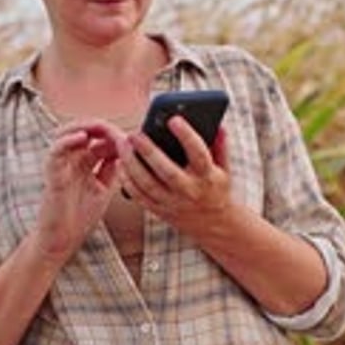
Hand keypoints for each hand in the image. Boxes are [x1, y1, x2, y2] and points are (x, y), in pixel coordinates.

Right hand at [33, 120, 124, 263]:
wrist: (62, 241)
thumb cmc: (79, 218)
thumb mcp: (104, 189)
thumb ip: (113, 170)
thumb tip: (128, 152)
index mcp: (84, 163)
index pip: (99, 139)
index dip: (114, 136)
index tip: (130, 140)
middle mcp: (71, 161)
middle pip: (84, 131)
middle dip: (102, 128)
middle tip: (117, 131)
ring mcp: (60, 165)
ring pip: (67, 133)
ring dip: (84, 126)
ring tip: (100, 127)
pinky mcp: (52, 174)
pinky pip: (56, 151)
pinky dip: (67, 140)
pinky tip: (82, 137)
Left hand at [119, 116, 231, 242]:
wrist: (214, 225)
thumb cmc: (216, 189)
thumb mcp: (224, 168)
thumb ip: (220, 145)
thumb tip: (218, 124)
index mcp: (208, 177)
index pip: (199, 154)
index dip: (187, 136)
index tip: (174, 119)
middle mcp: (190, 191)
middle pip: (167, 171)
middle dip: (149, 152)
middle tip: (135, 134)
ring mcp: (173, 203)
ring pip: (147, 184)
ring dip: (132, 164)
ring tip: (122, 144)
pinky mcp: (159, 211)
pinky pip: (139, 196)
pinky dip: (127, 181)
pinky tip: (120, 164)